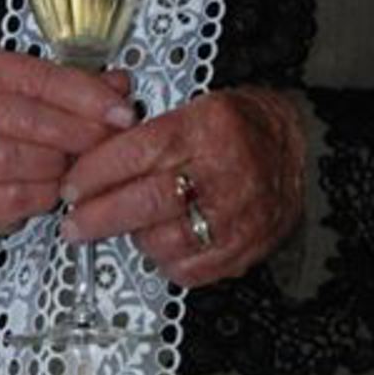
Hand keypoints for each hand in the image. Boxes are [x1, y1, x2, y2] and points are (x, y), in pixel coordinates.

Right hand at [0, 45, 134, 245]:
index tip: (119, 111)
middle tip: (106, 140)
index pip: (40, 78)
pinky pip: (13, 196)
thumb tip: (118, 86)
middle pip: (25, 118)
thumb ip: (76, 83)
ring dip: (56, 163)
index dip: (87, 96)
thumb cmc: (4, 119)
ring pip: (12, 158)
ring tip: (76, 162)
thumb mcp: (36, 87)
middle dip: (76, 132)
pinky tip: (58, 185)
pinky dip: (44, 194)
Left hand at [60, 86, 305, 286]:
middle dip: (99, 216)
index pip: (138, 152)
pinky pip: (188, 269)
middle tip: (74, 224)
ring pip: (164, 241)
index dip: (95, 172)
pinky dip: (165, 260)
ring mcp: (238, 216)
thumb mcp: (197, 105)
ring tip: (126, 226)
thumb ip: (147, 130)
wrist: (301, 151)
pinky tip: (160, 242)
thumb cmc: (242, 127)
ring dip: (133, 237)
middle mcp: (226, 172)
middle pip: (147, 201)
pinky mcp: (244, 250)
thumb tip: (88, 151)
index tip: (71, 184)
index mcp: (209, 127)